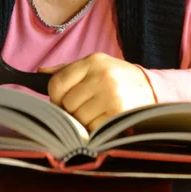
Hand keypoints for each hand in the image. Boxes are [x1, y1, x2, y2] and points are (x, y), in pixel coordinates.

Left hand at [41, 53, 155, 131]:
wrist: (151, 89)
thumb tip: (40, 73)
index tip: (63, 100)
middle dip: (71, 110)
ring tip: (97, 112)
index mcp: (93, 62)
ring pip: (78, 119)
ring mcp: (111, 95)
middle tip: (85, 107)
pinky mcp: (119, 114)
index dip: (55, 97)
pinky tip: (105, 120)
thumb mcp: (95, 66)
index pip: (57, 83)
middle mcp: (102, 76)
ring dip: (84, 121)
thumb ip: (67, 70)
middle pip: (67, 104)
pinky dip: (95, 129)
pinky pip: (93, 129)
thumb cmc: (117, 78)